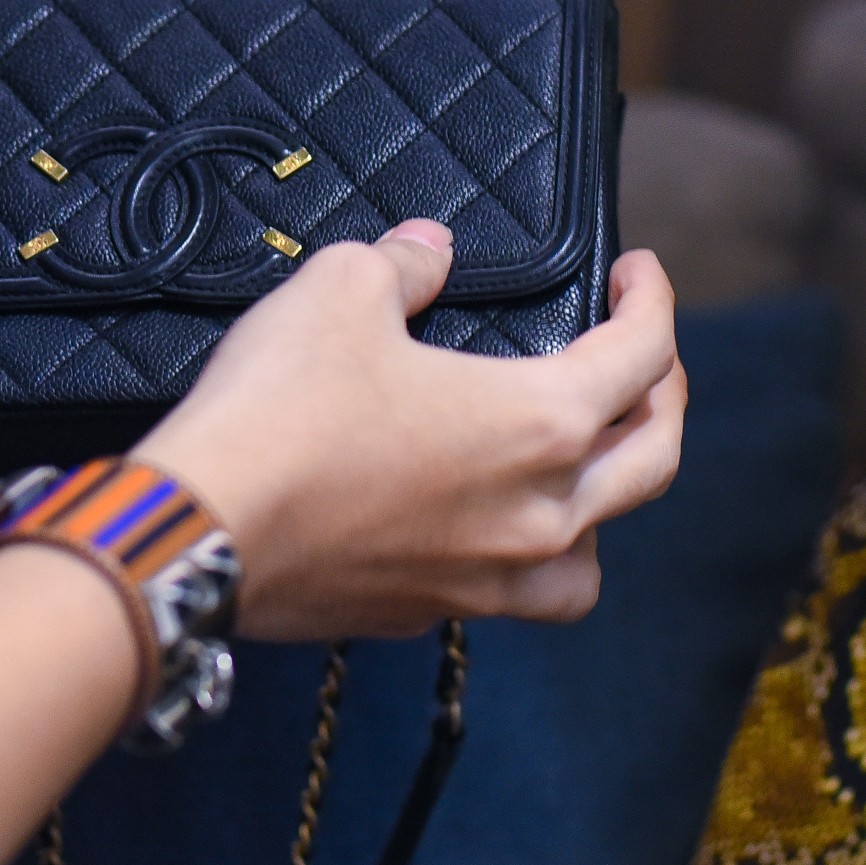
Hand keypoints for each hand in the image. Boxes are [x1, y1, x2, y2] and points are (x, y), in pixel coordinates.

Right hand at [137, 225, 687, 640]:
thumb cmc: (282, 408)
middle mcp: (537, 513)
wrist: (201, 533)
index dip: (651, 301)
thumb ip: (405, 262)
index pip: (643, 357)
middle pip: (654, 462)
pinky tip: (481, 523)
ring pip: (591, 559)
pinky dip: (518, 558)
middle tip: (645, 359)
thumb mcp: (343, 288)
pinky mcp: (426, 613)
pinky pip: (509, 594)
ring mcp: (487, 578)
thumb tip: (428, 250)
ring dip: (604, 509)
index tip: (635, 273)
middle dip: (665, 400)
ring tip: (578, 470)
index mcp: (541, 423)